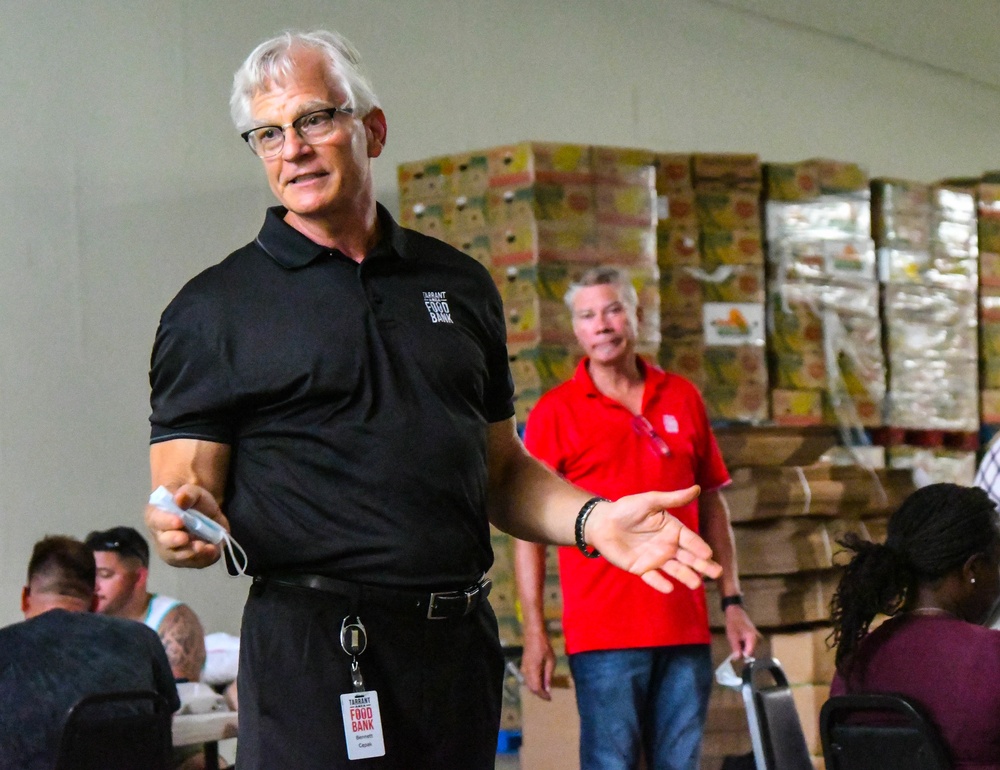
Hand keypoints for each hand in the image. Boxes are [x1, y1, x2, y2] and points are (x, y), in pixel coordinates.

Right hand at [145, 483, 229, 568]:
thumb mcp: (192, 491)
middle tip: (186, 538)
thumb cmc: (191, 500)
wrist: (204, 512)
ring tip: (204, 547)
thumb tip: (180, 498)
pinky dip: (204, 559)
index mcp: (156, 516)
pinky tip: (213, 551)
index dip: (167, 521)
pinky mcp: (189, 560)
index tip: (179, 521)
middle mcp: (161, 537)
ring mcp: (174, 551)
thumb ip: (187, 493)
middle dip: (175, 541)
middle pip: (164, 542)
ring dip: (190, 553)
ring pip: (178, 557)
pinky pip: (194, 563)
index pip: (157, 520)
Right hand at [520, 629, 556, 700]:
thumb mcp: (551, 661)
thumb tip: (548, 689)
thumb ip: (548, 676)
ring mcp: (523, 668)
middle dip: (539, 693)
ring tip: (545, 689)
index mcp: (533, 670)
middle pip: (531, 688)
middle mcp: (526, 671)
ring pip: (528, 684)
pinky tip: (540, 680)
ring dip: (536, 688)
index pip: (536, 689)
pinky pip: (527, 679)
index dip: (543, 696)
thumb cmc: (544, 646)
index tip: (550, 699)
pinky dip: (533, 683)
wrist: (533, 634)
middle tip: (549, 695)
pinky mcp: (523, 665)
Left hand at [585, 486, 721, 592]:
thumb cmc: (626, 509)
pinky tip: (669, 588)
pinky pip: (652, 577)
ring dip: (686, 576)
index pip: (690, 539)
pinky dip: (660, 583)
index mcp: (672, 529)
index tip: (708, 553)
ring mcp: (655, 558)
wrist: (601, 522)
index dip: (699, 546)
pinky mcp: (641, 568)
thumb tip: (696, 488)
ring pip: (675, 569)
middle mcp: (668, 546)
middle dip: (702, 565)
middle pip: (688, 557)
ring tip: (696, 584)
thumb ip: (672, 499)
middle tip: (715, 573)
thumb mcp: (649, 501)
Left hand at [725, 604, 758, 657]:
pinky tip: (738, 639)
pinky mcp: (755, 637)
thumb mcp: (732, 636)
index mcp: (753, 638)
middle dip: (741, 651)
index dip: (742, 656)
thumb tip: (737, 659)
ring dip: (742, 648)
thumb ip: (736, 648)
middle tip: (734, 644)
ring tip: (736, 640)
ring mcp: (757, 638)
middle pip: (750, 652)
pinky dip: (743, 644)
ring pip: (749, 649)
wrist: (735, 611)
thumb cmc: (733, 622)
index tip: (734, 654)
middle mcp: (758, 639)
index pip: (750, 654)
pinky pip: (749, 645)